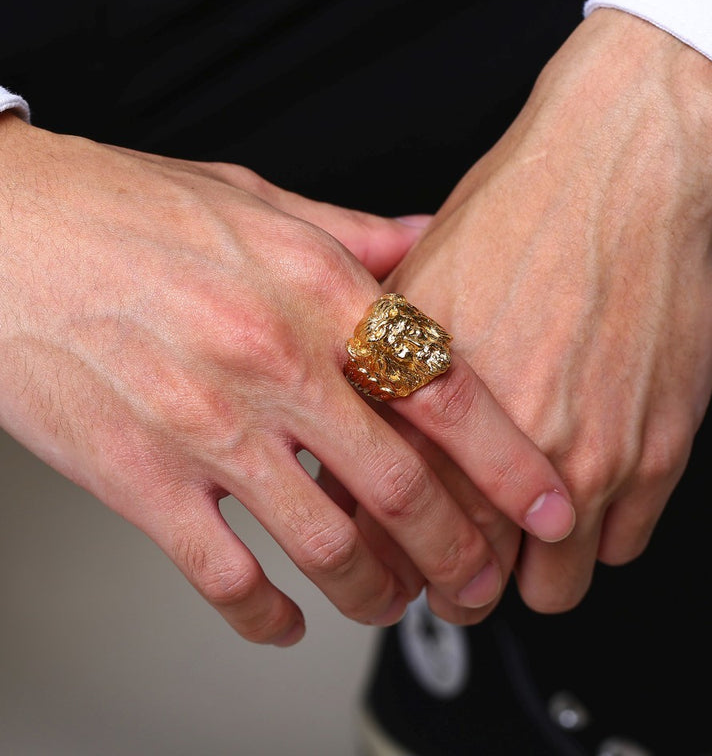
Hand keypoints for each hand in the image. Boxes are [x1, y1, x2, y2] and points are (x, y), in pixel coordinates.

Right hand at [0, 113, 570, 641]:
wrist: (3, 231)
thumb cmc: (125, 211)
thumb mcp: (257, 201)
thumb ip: (354, 233)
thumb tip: (423, 244)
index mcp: (313, 291)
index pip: (444, 390)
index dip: (511, 460)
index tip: (546, 506)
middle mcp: (271, 362)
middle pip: (400, 486)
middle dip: (459, 551)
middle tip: (481, 583)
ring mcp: (206, 426)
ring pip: (323, 544)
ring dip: (375, 592)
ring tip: (396, 605)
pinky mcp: (138, 477)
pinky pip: (220, 573)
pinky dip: (263, 615)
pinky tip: (284, 621)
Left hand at [381, 9, 711, 612]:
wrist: (616, 168)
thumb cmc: (512, 217)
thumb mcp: (409, 295)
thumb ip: (376, 383)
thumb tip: (347, 439)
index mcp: (427, 417)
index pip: (393, 541)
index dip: (395, 568)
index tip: (403, 568)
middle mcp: (500, 452)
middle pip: (470, 584)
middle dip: (462, 583)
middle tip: (467, 563)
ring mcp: (584, 461)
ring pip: (552, 586)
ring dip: (536, 570)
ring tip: (530, 532)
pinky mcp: (655, 455)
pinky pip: (621, 547)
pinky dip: (599, 533)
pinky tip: (586, 489)